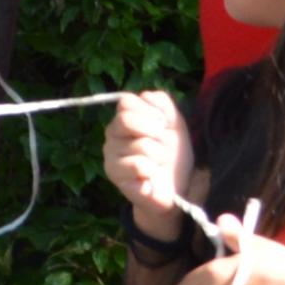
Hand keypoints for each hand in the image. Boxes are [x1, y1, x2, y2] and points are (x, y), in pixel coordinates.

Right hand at [101, 90, 195, 226]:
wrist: (175, 189)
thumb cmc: (173, 156)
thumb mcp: (175, 125)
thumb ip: (163, 104)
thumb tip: (146, 95)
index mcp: (124, 119)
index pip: (126, 101)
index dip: (151, 112)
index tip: (163, 126)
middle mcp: (112, 135)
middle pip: (126, 119)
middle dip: (154, 132)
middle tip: (160, 144)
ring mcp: (110, 154)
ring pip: (140, 145)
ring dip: (158, 155)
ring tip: (157, 164)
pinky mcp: (113, 174)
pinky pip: (139, 165)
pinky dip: (152, 170)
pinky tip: (150, 176)